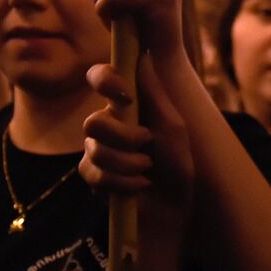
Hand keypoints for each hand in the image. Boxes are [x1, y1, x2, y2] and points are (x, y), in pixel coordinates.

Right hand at [82, 58, 194, 270]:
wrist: (172, 216)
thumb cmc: (178, 169)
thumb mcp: (173, 128)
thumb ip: (154, 94)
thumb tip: (144, 54)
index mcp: (131, 107)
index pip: (102, 78)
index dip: (106, 79)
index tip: (124, 95)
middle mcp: (111, 126)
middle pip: (93, 120)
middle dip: (122, 136)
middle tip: (146, 145)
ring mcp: (97, 153)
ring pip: (91, 148)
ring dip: (126, 163)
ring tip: (147, 171)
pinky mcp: (92, 180)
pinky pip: (91, 173)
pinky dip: (120, 181)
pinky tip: (139, 187)